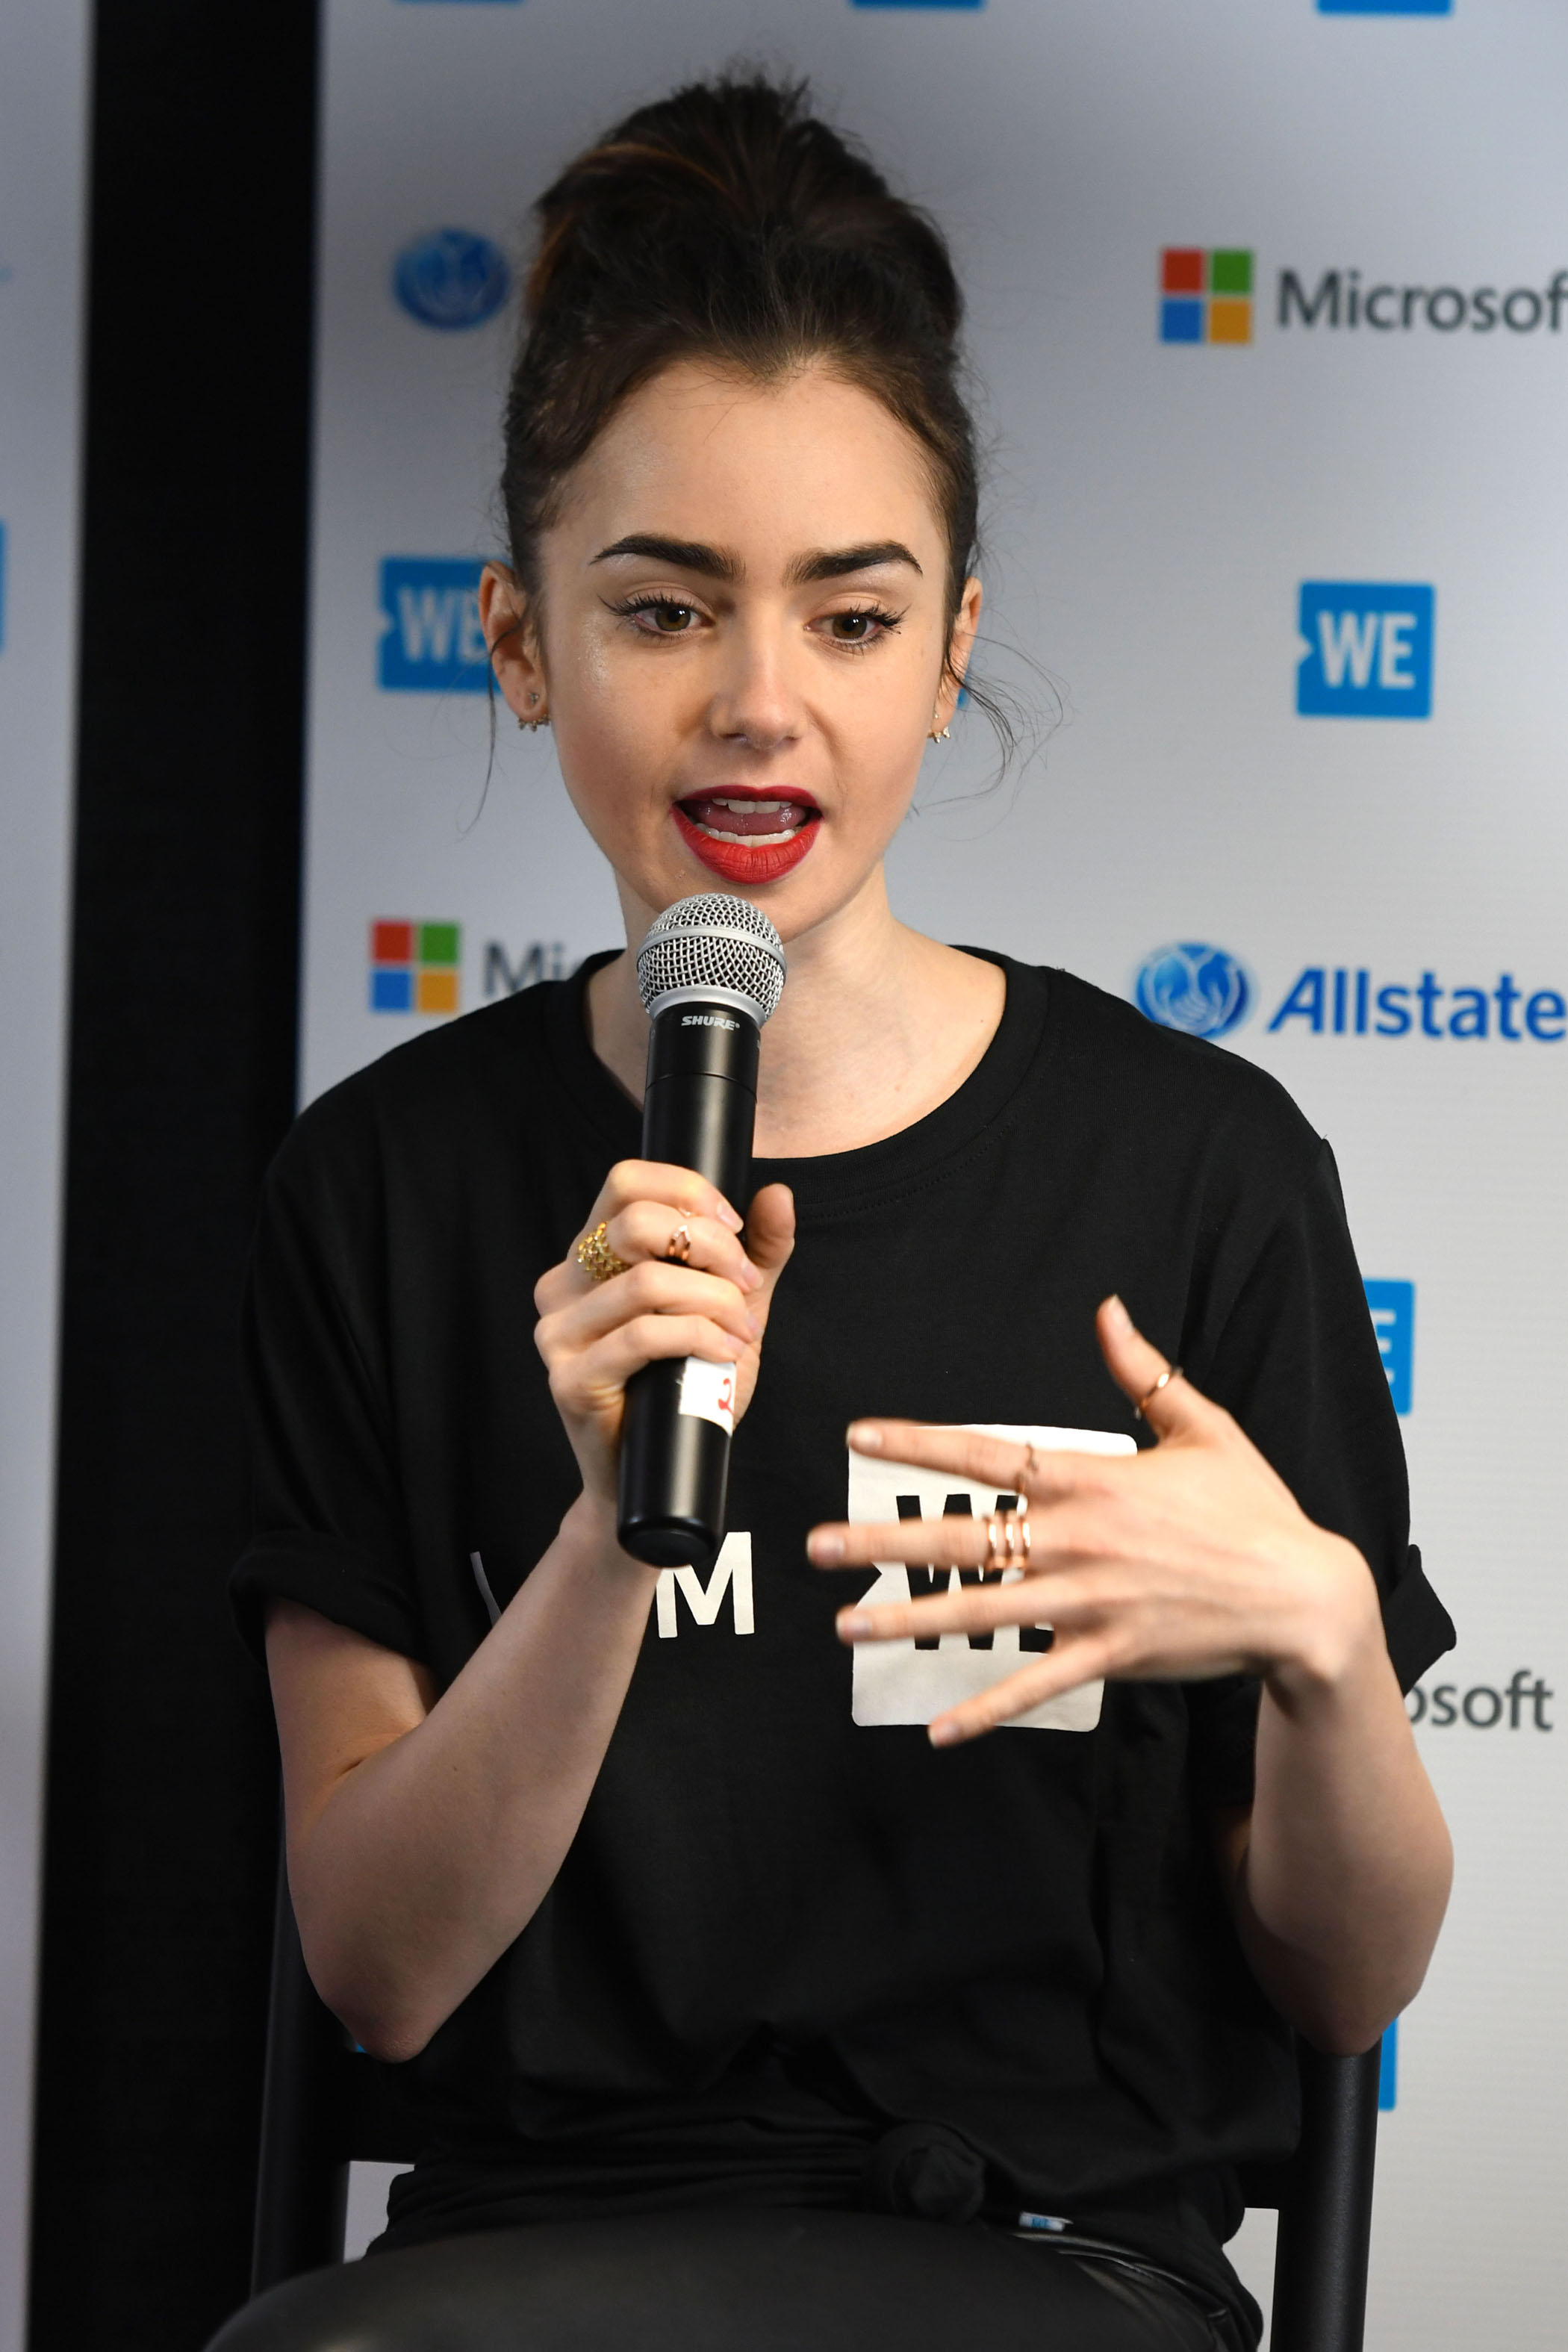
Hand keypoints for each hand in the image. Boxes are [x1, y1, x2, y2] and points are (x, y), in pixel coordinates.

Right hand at [534, 1163, 794, 1503]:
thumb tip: (778, 1194)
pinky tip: (728, 1353)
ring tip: (742, 1329)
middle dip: (711, 1248)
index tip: (734, 1227)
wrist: (663, 1473)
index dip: (686, 1191)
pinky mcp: (570, 1379)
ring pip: (647, 1283)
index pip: (624, 1182)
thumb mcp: (731, 1307)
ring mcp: (558, 1334)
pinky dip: (700, 1337)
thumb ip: (756, 1253)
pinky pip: (644, 1337)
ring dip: (714, 1301)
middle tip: (745, 1285)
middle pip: (636, 1223)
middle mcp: (562, 1285)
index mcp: (591, 1255)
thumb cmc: (689, 1386)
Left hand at [806, 1295, 1380, 1745]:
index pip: (989, 1453)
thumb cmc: (1255, 1509)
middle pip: (964, 1537)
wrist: (1305, 1596)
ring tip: (847, 1626)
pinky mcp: (1111, 1655)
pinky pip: (1037, 1683)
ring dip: (909, 1621)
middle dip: (885, 1541)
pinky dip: (988, 1708)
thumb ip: (1144, 1371)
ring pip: (983, 1612)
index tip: (859, 1437)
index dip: (920, 1443)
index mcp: (1095, 1479)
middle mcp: (1081, 1540)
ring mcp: (1093, 1602)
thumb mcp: (1203, 1427)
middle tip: (817, 1546)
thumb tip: (1108, 1309)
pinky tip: (939, 1728)